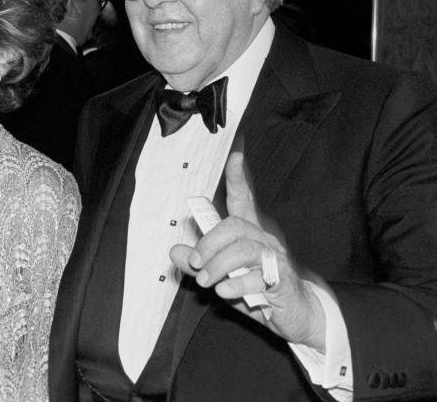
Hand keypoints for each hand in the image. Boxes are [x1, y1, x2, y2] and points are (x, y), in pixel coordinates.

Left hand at [169, 151, 326, 348]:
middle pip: (234, 226)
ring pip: (244, 250)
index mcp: (250, 234)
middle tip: (196, 264)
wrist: (298, 316)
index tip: (235, 156)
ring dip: (218, 265)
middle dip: (209, 243)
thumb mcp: (222, 277)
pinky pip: (258, 276)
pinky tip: (224, 292)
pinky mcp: (282, 281)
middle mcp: (264, 241)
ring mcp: (275, 259)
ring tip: (207, 282)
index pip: (243, 201)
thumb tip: (175, 251)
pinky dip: (237, 283)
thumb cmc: (258, 291)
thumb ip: (199, 264)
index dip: (238, 179)